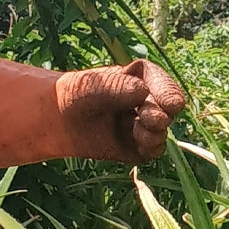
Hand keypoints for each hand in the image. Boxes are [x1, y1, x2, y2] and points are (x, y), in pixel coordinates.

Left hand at [57, 59, 186, 162]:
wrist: (57, 119)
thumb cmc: (74, 94)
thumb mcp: (91, 86)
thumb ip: (116, 87)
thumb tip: (143, 91)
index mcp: (139, 77)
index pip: (161, 82)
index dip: (169, 92)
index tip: (172, 104)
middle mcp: (145, 100)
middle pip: (166, 109)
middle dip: (161, 115)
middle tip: (149, 120)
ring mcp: (141, 123)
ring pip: (161, 131)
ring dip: (156, 134)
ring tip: (139, 133)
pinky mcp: (136, 146)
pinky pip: (152, 150)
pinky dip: (150, 149)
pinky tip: (140, 147)